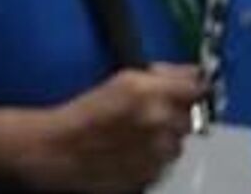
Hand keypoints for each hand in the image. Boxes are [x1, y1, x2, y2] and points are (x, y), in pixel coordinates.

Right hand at [15, 65, 200, 192]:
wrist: (54, 150)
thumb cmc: (77, 114)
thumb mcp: (121, 82)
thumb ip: (161, 77)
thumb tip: (188, 75)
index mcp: (150, 93)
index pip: (196, 86)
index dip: (191, 85)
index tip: (186, 87)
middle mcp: (161, 122)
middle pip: (190, 116)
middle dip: (174, 112)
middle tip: (147, 111)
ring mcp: (159, 153)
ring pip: (177, 142)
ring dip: (164, 137)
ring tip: (133, 134)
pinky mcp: (153, 175)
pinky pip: (164, 163)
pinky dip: (153, 156)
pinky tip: (129, 150)